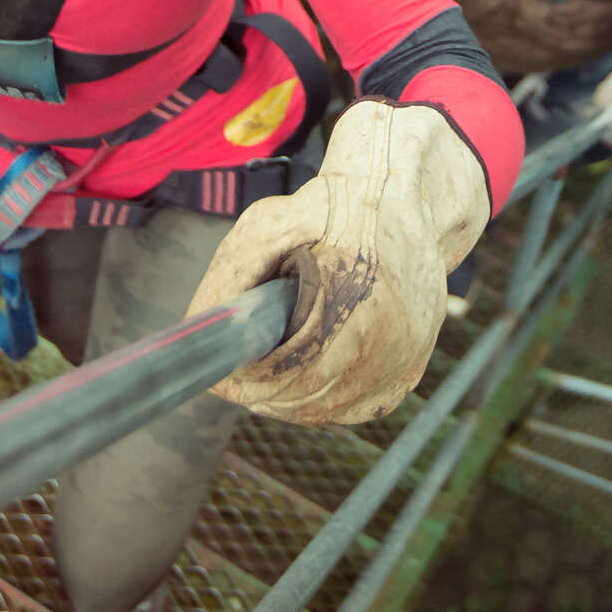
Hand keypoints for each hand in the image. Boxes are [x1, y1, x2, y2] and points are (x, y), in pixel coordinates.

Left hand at [184, 100, 489, 424]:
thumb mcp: (268, 224)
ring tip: (271, 362)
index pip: (283, 378)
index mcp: (353, 301)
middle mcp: (388, 340)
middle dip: (262, 387)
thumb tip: (201, 330)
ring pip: (326, 410)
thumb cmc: (329, 209)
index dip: (244, 379)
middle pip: (301, 400)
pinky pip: (354, 407)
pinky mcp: (410, 369)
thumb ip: (231, 276)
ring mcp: (404, 360)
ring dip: (290, 397)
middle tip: (240, 363)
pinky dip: (324, 398)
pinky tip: (308, 368)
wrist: (401, 201)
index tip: (224, 365)